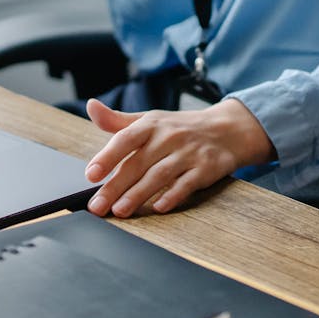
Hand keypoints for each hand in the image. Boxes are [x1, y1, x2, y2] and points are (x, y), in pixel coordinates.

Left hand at [83, 97, 274, 217]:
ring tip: (120, 210)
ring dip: (139, 194)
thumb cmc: (179, 128)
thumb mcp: (150, 120)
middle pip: (138, 164)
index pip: (125, 139)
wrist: (227, 129)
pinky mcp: (206, 168)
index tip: (91, 174)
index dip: (107, 157)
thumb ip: (118, 120)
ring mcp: (188, 153)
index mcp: (151, 125)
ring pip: (160, 175)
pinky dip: (174, 196)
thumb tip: (92, 107)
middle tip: (98, 206)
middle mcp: (169, 137)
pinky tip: (159, 208)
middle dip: (115, 186)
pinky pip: (188, 183)